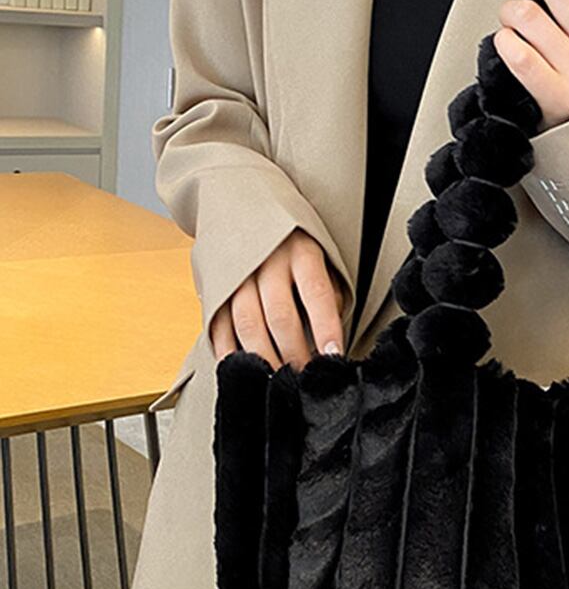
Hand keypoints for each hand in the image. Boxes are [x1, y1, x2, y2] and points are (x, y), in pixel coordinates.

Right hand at [209, 227, 345, 371]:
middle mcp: (267, 261)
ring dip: (264, 358)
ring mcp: (237, 275)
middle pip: (280, 316)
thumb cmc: (295, 244)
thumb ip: (327, 294)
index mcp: (301, 251)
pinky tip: (243, 369)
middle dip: (295, 353)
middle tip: (305, 378)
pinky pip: (218, 324)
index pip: (316, 293)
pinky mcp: (215, 288)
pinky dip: (229, 351)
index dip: (326, 327)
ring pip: (248, 324)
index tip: (333, 356)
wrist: (244, 208)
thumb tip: (328, 340)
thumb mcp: (321, 256)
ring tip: (278, 380)